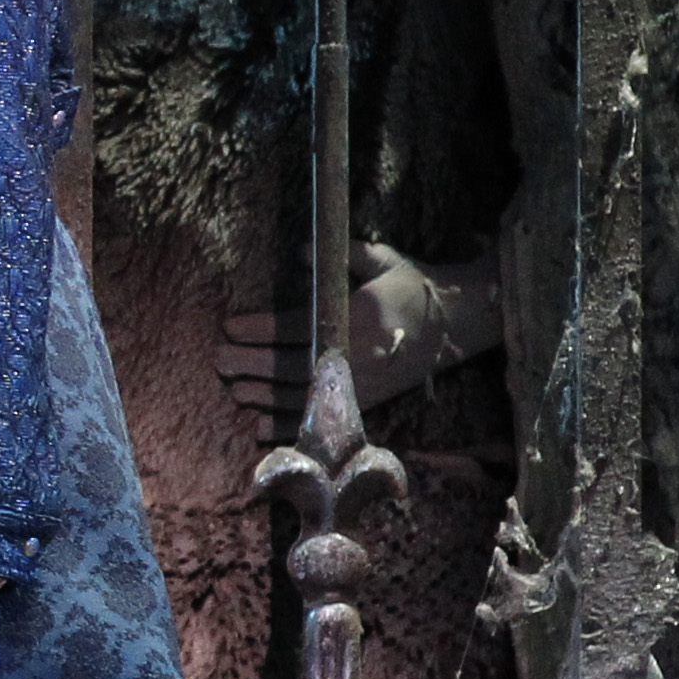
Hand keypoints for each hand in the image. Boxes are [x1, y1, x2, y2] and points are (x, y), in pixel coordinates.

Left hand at [217, 241, 505, 426]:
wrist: (460, 322)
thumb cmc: (414, 286)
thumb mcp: (383, 259)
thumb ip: (345, 255)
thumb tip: (302, 253)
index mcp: (356, 317)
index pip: (296, 326)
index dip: (259, 328)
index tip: (229, 326)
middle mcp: (356, 354)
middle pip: (292, 364)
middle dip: (251, 363)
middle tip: (219, 360)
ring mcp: (363, 382)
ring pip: (303, 394)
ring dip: (264, 395)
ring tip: (235, 391)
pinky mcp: (370, 401)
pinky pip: (323, 417)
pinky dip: (291, 424)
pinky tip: (261, 426)